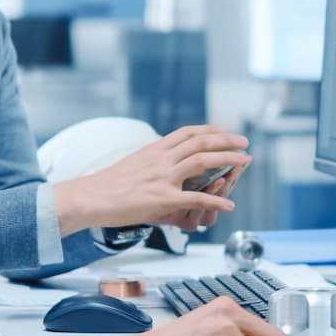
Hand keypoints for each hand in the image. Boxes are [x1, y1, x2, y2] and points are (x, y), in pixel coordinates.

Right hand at [53, 125, 249, 232]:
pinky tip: (229, 205)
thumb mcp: (133, 162)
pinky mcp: (162, 199)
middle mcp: (162, 159)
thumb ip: (153, 159)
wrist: (90, 197)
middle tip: (245, 143)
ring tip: (244, 163)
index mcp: (155, 149)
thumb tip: (166, 159)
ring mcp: (163, 178)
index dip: (211, 131)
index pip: (189, 132)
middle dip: (227, 141)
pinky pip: (196, 198)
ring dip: (228, 161)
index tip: (225, 132)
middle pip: (201, 142)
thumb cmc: (108, 184)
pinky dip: (216, 200)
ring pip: (203, 162)